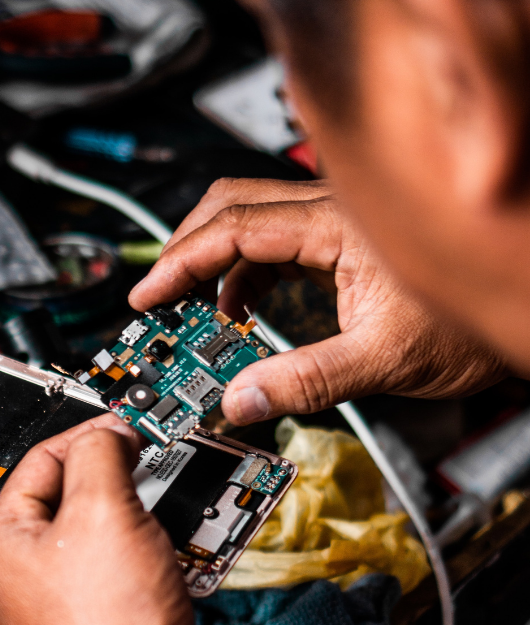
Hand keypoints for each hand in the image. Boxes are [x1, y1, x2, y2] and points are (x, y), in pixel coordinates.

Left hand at [0, 413, 227, 624]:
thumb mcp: (104, 513)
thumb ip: (101, 453)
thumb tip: (109, 432)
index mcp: (6, 543)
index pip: (44, 458)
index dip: (90, 432)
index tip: (129, 425)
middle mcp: (29, 572)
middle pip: (78, 492)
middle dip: (123, 476)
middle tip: (154, 462)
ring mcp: (68, 598)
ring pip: (109, 529)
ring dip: (147, 514)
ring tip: (171, 510)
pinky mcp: (107, 617)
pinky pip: (130, 563)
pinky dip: (157, 549)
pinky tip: (178, 550)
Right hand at [129, 177, 507, 422]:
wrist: (516, 306)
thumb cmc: (467, 327)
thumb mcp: (383, 360)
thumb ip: (306, 381)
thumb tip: (241, 401)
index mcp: (336, 226)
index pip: (235, 229)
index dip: (182, 262)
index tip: (149, 294)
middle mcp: (329, 212)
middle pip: (231, 206)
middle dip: (187, 248)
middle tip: (160, 293)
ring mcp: (331, 224)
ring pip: (248, 222)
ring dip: (212, 264)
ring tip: (192, 310)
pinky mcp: (335, 242)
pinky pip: (272, 246)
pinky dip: (242, 276)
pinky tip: (237, 310)